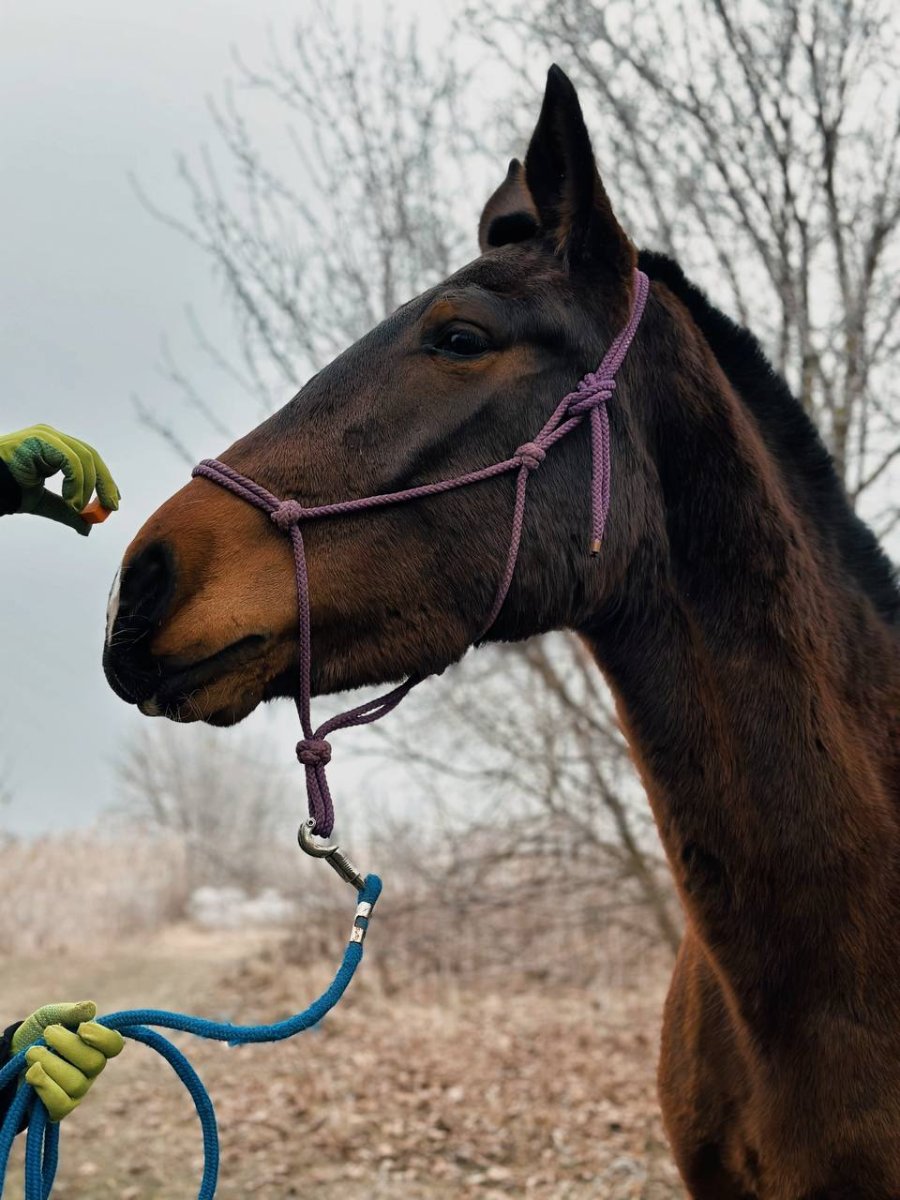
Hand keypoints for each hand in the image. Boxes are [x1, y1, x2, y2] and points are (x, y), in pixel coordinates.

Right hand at [0, 425, 119, 534]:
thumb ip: (66, 511)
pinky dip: (77, 483)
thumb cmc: (8, 491)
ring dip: (87, 487)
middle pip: (91, 456)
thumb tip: (87, 527)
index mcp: (54, 447)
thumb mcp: (44, 503)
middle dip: (104, 483)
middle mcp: (52, 437)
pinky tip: (71, 500)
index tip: (113, 500)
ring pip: (84, 459)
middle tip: (110, 506)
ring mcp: (46, 436)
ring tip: (78, 508)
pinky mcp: (41, 440)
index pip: (89, 459)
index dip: (105, 479)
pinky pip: (71, 461)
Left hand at [11, 1001, 123, 1121]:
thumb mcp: (50, 1015)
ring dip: (49, 1064)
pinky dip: (44, 1085)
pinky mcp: (61, 1108)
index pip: (114, 1045)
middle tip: (47, 1032)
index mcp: (97, 1044)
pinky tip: (32, 1072)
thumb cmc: (37, 1033)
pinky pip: (60, 1103)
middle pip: (95, 1063)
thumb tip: (91, 1008)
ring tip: (31, 1052)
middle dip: (68, 1046)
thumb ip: (70, 1012)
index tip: (81, 1027)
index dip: (102, 1037)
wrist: (12, 1055)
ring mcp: (78, 1090)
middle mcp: (92, 1069)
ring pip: (75, 1083)